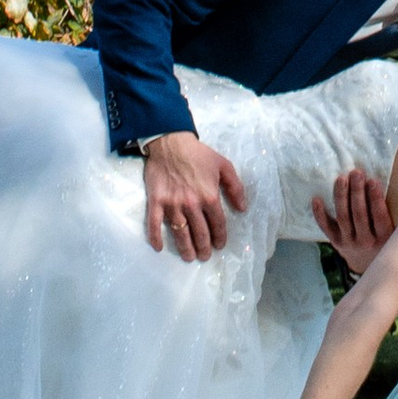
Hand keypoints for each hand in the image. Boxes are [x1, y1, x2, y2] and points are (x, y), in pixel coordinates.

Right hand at [144, 130, 248, 261]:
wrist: (171, 141)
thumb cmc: (198, 154)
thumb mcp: (224, 165)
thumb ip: (235, 187)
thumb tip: (242, 208)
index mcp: (209, 196)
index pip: (218, 224)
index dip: (220, 237)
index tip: (219, 246)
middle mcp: (192, 204)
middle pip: (200, 233)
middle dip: (204, 248)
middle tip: (204, 256)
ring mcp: (173, 204)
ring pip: (180, 233)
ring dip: (185, 248)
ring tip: (189, 257)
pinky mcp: (156, 202)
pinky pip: (154, 224)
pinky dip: (156, 238)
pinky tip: (158, 248)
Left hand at [312, 165, 395, 272]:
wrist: (374, 271)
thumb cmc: (388, 243)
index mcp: (385, 239)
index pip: (380, 217)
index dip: (376, 199)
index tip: (373, 180)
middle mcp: (366, 242)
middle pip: (359, 214)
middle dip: (357, 192)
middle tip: (356, 172)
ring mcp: (350, 243)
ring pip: (343, 218)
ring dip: (341, 196)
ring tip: (341, 178)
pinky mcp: (337, 243)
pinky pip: (326, 228)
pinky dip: (320, 214)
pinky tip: (316, 199)